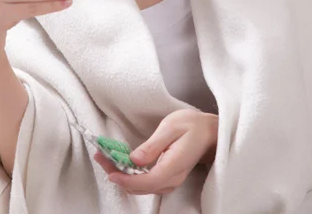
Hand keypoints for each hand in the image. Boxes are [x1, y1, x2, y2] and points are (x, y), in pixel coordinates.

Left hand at [94, 109, 217, 195]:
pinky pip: (146, 182)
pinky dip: (131, 174)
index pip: (146, 182)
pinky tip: (122, 163)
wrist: (210, 132)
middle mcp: (171, 179)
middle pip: (140, 187)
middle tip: (101, 157)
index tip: (109, 169)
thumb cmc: (192, 125)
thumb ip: (153, 145)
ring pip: (141, 186)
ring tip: (107, 158)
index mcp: (173, 166)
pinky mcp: (167, 177)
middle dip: (118, 175)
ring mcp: (170, 180)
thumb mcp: (171, 127)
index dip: (125, 179)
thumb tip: (134, 159)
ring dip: (122, 175)